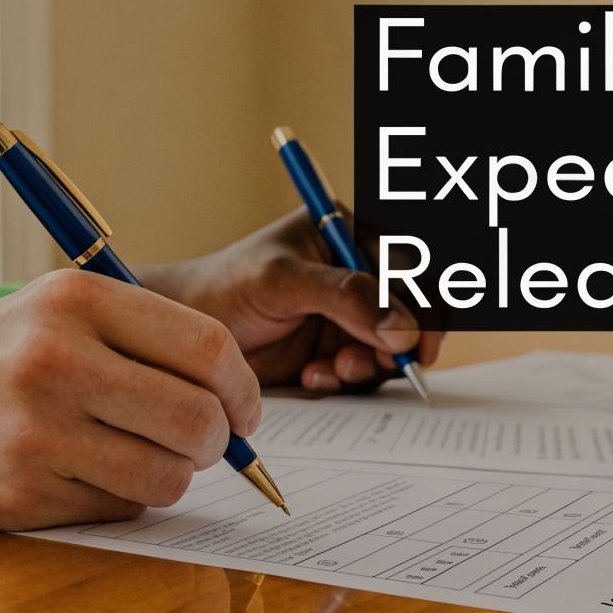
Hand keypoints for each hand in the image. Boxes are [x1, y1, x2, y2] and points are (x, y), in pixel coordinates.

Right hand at [0, 269, 260, 529]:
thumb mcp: (47, 311)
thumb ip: (139, 339)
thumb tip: (232, 396)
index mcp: (75, 299)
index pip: (207, 348)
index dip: (242, 389)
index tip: (243, 410)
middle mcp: (57, 358)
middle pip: (199, 419)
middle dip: (217, 442)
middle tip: (202, 444)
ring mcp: (37, 430)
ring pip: (169, 475)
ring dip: (171, 476)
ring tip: (138, 459)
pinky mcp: (20, 491)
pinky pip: (120, 508)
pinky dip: (122, 499)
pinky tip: (85, 476)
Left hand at [139, 207, 443, 391]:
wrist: (189, 336)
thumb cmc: (226, 288)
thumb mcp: (283, 281)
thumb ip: (346, 297)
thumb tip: (404, 327)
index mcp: (349, 233)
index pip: (408, 266)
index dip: (424, 306)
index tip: (417, 345)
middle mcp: (357, 273)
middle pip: (411, 310)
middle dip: (396, 342)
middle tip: (374, 363)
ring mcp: (349, 315)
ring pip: (392, 346)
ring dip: (369, 364)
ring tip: (334, 367)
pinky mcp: (336, 350)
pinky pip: (365, 371)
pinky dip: (346, 379)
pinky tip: (314, 375)